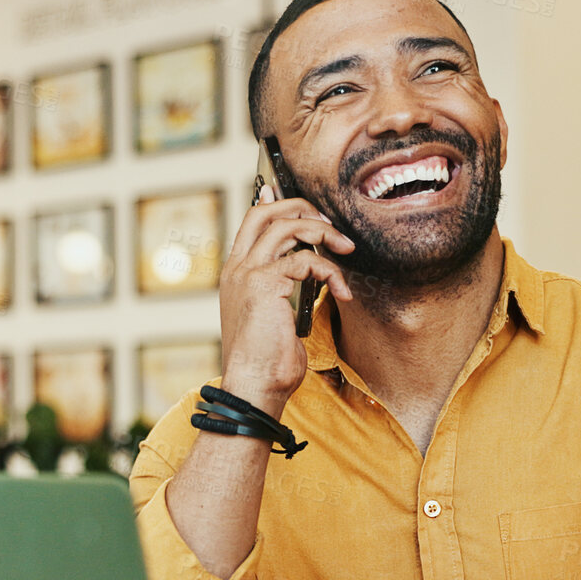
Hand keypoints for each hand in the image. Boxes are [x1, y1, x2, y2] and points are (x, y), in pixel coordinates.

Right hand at [218, 185, 355, 415]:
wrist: (254, 385)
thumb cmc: (267, 360)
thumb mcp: (273, 317)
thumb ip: (282, 288)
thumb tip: (306, 271)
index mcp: (235, 274)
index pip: (250, 223)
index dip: (271, 203)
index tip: (289, 194)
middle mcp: (237, 268)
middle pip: (266, 213)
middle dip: (302, 209)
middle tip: (330, 225)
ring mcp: (248, 273)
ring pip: (287, 227)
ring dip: (323, 233)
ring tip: (346, 249)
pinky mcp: (265, 283)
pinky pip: (306, 260)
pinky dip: (330, 272)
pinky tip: (340, 292)